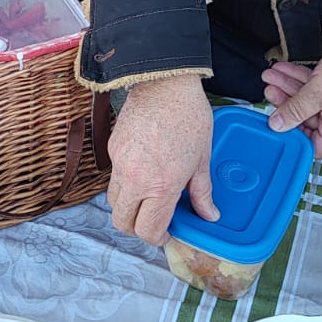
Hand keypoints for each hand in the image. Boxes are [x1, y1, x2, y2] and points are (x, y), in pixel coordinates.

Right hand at [105, 74, 217, 244]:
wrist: (165, 83)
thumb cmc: (189, 116)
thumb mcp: (202, 158)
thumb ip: (202, 192)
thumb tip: (209, 215)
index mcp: (161, 185)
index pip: (148, 230)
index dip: (157, 238)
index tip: (167, 233)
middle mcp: (135, 179)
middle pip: (122, 222)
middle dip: (137, 229)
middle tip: (154, 221)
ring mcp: (120, 163)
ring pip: (114, 201)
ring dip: (128, 207)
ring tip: (148, 197)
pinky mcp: (112, 148)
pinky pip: (114, 177)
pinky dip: (125, 183)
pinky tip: (144, 170)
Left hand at [264, 50, 321, 160]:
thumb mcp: (317, 94)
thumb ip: (295, 110)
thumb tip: (277, 125)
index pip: (312, 145)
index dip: (293, 137)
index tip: (276, 125)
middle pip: (304, 118)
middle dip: (284, 102)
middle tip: (270, 91)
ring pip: (305, 99)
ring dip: (287, 87)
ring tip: (271, 76)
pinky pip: (311, 87)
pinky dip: (296, 78)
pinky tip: (282, 70)